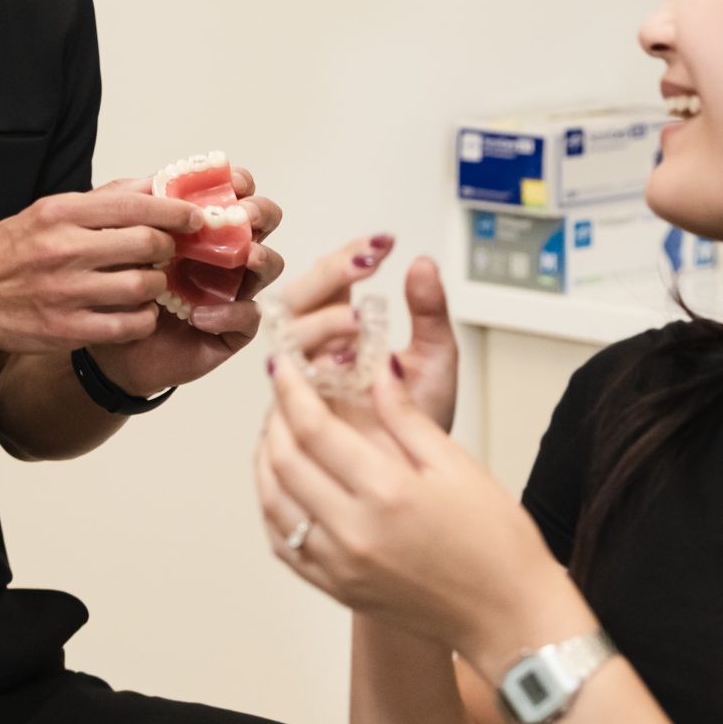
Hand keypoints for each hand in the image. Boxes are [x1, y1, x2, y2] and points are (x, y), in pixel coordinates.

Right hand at [0, 185, 197, 353]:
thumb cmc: (7, 252)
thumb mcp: (46, 211)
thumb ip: (99, 201)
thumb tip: (151, 185)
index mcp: (59, 213)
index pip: (135, 204)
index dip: (174, 211)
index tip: (193, 217)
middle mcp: (64, 249)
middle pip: (146, 244)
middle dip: (168, 248)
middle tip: (169, 251)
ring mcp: (67, 292)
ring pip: (142, 286)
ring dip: (157, 284)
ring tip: (150, 281)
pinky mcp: (68, 330)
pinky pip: (129, 325)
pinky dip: (144, 318)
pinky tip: (138, 311)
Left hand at [90, 165, 287, 392]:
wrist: (108, 344)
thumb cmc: (118, 287)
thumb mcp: (119, 241)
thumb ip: (138, 209)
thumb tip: (159, 179)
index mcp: (203, 227)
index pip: (235, 195)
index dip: (242, 184)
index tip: (234, 183)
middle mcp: (224, 254)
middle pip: (265, 224)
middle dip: (262, 214)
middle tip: (245, 216)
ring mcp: (233, 290)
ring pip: (269, 266)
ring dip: (263, 257)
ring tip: (246, 258)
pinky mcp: (231, 328)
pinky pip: (248, 317)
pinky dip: (229, 314)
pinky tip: (199, 316)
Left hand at [255, 350, 580, 668]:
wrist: (507, 617)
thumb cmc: (496, 544)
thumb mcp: (459, 466)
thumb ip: (407, 416)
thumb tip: (377, 370)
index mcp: (387, 493)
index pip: (314, 428)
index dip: (290, 388)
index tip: (282, 364)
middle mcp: (354, 532)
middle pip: (284, 462)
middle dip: (274, 418)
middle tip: (281, 391)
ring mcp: (340, 566)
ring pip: (273, 503)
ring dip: (265, 460)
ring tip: (276, 431)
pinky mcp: (337, 589)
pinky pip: (284, 545)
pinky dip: (273, 507)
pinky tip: (282, 485)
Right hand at [266, 236, 458, 430]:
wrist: (415, 480)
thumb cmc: (420, 422)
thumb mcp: (436, 359)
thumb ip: (430, 312)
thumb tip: (423, 262)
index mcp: (343, 330)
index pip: (332, 281)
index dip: (350, 257)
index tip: (383, 243)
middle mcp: (316, 352)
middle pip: (297, 300)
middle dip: (328, 278)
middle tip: (364, 266)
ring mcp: (302, 384)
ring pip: (288, 338)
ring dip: (322, 323)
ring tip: (358, 324)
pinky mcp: (294, 417)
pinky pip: (286, 387)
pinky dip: (311, 371)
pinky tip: (341, 367)